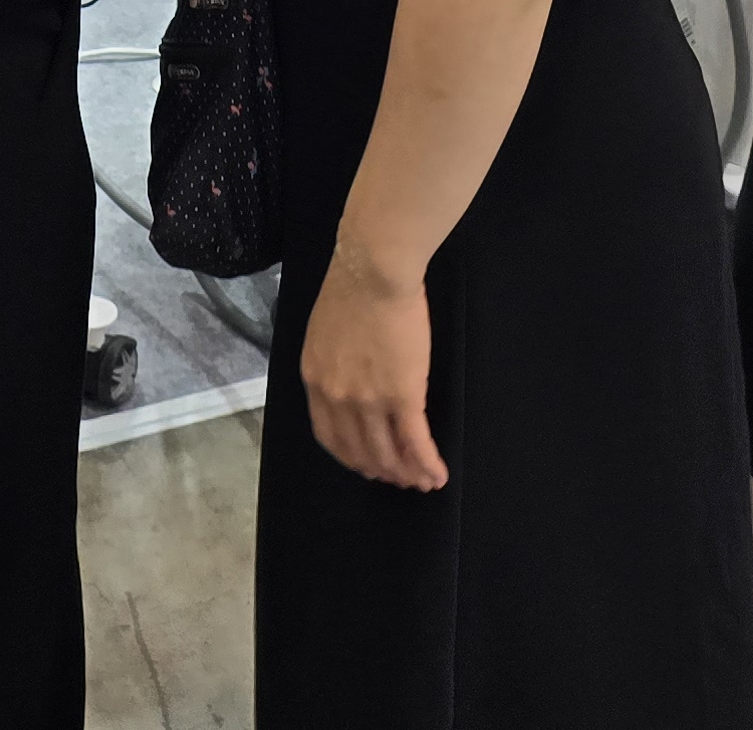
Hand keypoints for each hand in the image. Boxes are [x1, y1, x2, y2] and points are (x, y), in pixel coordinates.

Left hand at [302, 243, 444, 490]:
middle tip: (398, 480)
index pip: (329, 436)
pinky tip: (438, 474)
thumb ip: (331, 361)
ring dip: (407, 473)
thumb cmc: (352, 287)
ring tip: (422, 482)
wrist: (373, 270)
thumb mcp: (324, 330)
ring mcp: (369, 399)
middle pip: (359, 451)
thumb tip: (346, 376)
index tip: (365, 465)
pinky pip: (415, 441)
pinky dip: (427, 463)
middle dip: (381, 471)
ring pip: (388, 452)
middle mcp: (337, 397)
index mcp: (315, 379)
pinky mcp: (402, 395)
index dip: (350, 457)